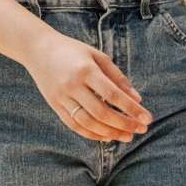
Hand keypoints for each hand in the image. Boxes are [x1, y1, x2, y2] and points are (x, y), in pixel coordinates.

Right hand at [19, 32, 150, 141]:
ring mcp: (61, 97)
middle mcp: (72, 85)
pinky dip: (92, 134)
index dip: (132, 109)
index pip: (113, 95)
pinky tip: (107, 136)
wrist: (37, 49)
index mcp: (86, 70)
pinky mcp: (54, 105)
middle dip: (123, 124)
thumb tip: (137, 99)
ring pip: (88, 123)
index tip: (147, 119)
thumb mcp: (97, 56)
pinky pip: (74, 125)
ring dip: (109, 133)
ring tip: (127, 136)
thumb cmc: (73, 51)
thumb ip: (117, 77)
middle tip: (140, 130)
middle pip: (101, 112)